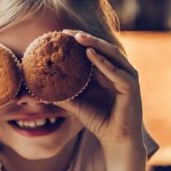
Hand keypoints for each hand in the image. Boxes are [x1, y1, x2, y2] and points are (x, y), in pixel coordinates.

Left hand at [57, 31, 143, 151]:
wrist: (114, 139)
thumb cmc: (98, 120)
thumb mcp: (76, 104)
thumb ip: (62, 95)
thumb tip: (39, 91)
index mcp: (108, 72)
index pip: (94, 50)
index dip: (79, 41)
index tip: (60, 35)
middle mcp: (119, 71)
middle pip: (102, 48)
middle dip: (85, 38)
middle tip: (66, 32)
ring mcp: (127, 77)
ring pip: (111, 54)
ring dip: (94, 44)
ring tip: (78, 37)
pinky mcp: (131, 87)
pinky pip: (116, 71)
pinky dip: (103, 62)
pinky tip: (90, 54)